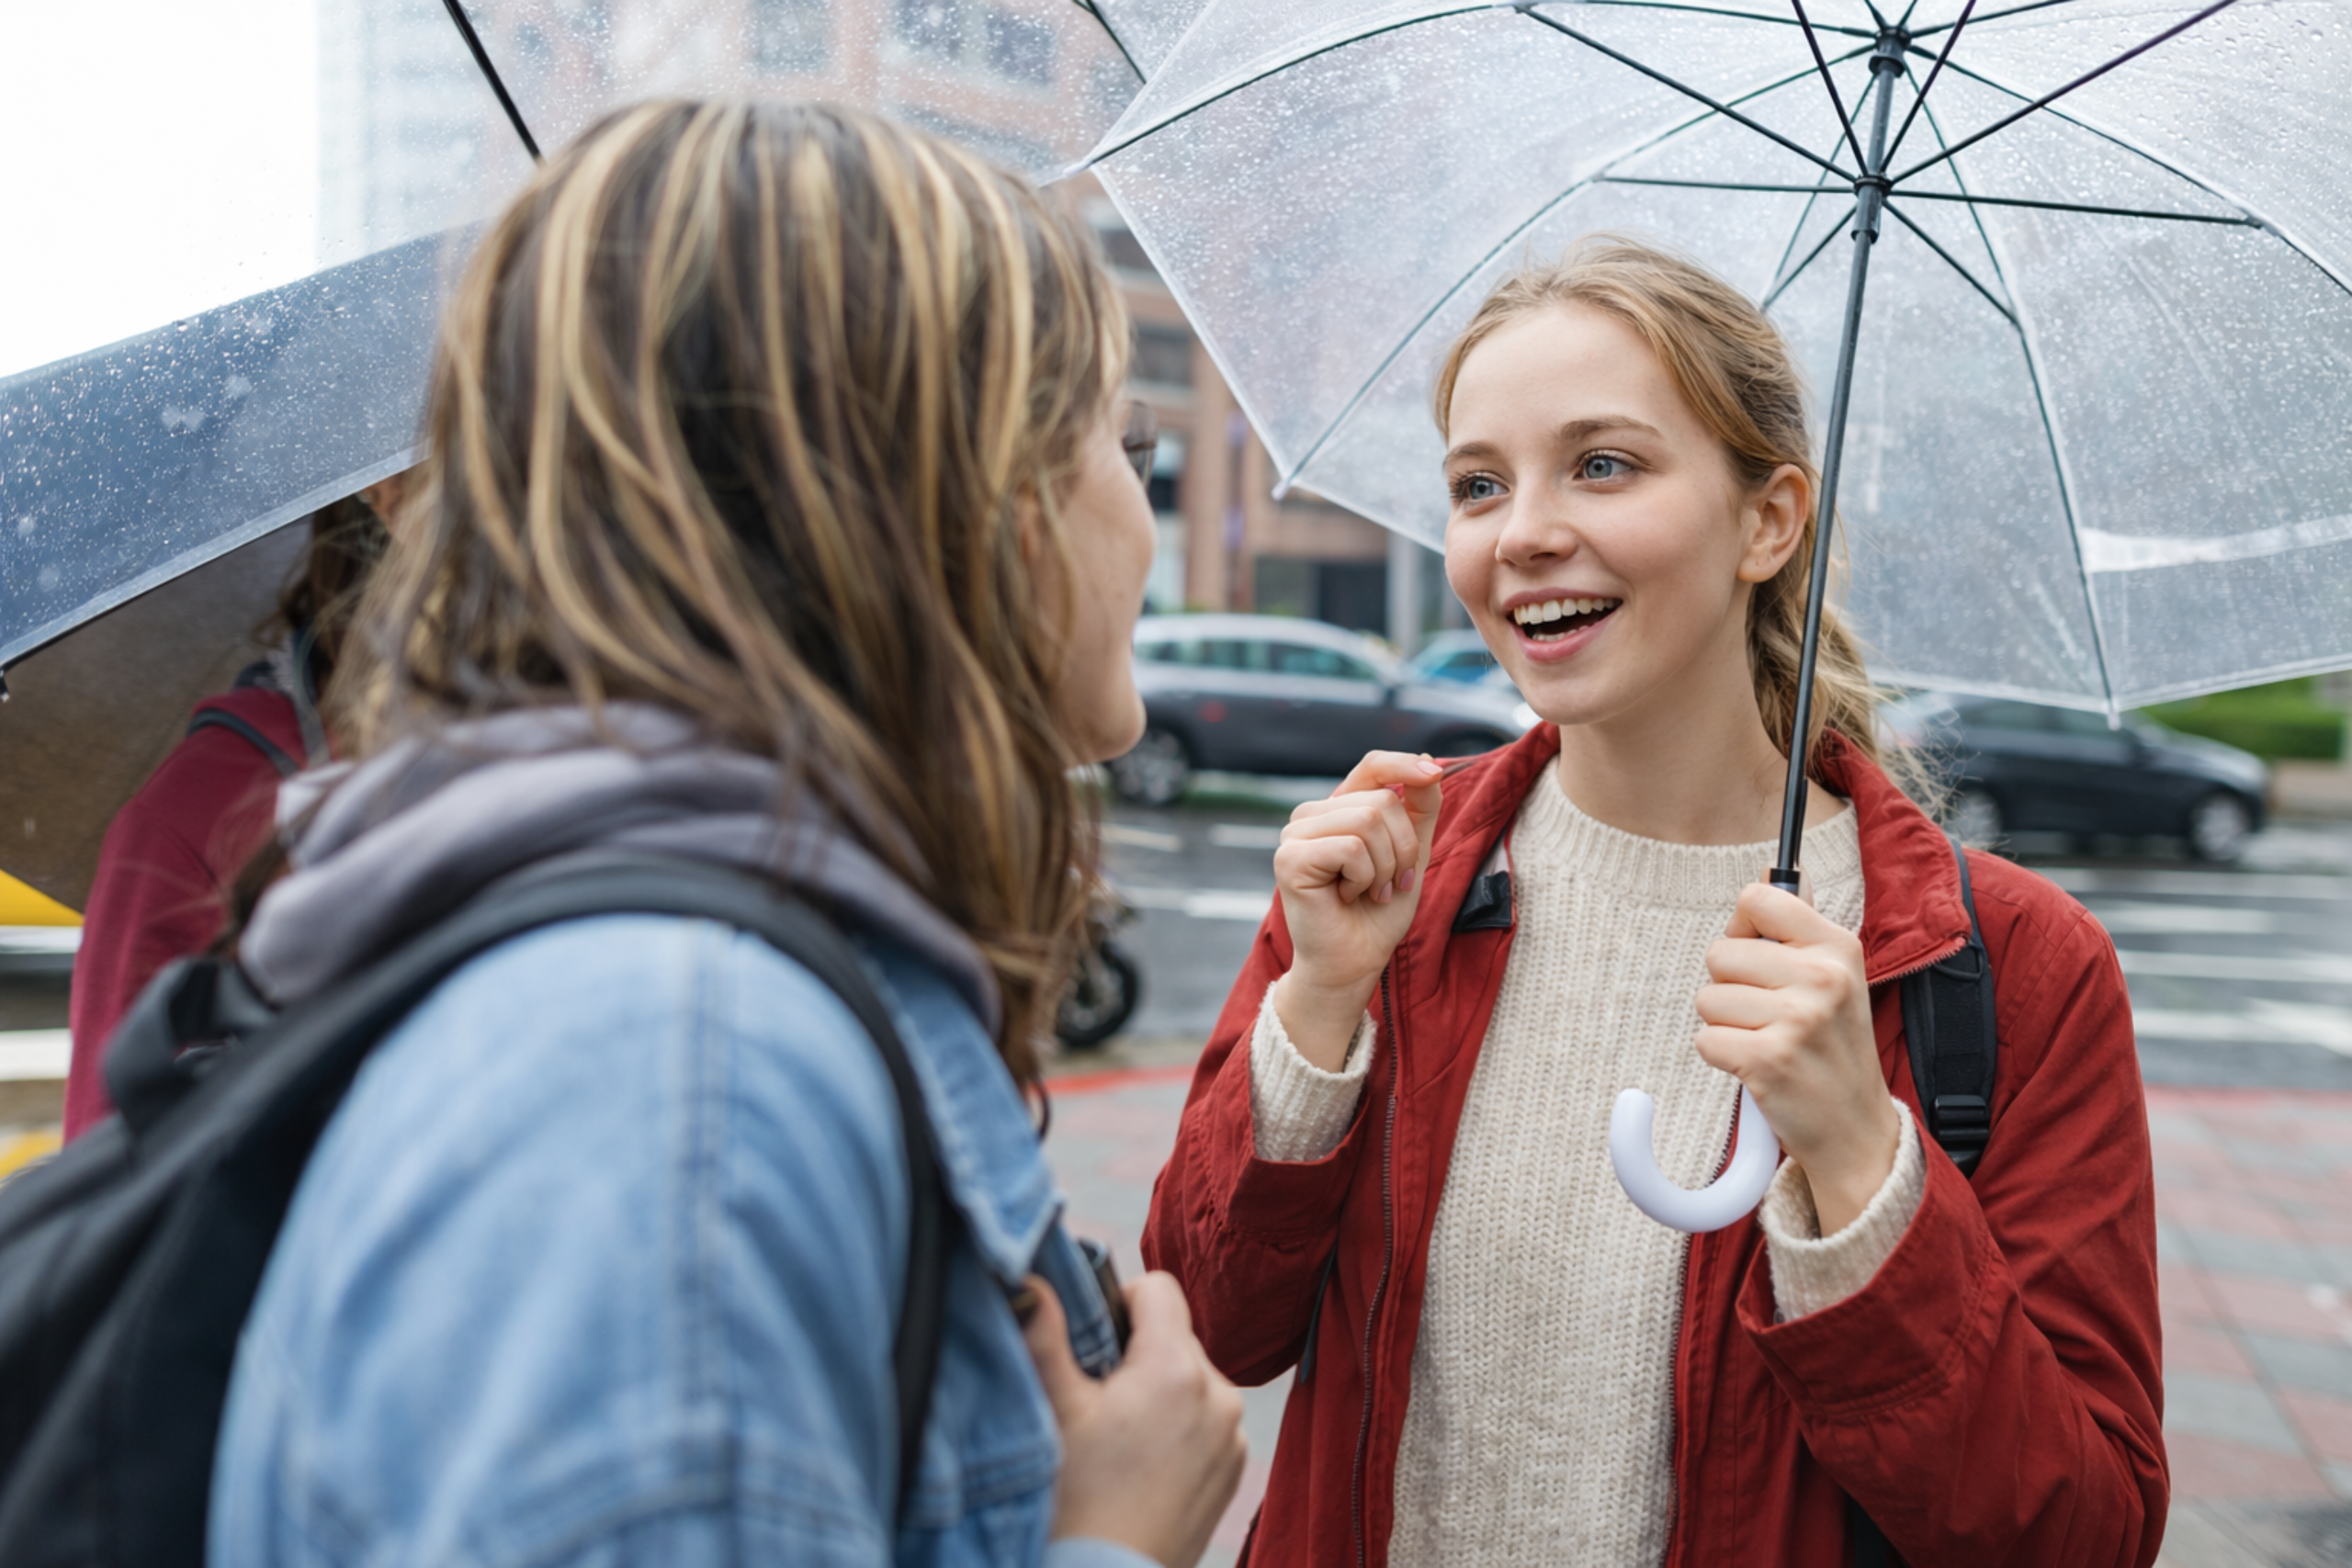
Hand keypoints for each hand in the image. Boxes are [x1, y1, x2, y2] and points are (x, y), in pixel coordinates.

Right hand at [1023, 1272, 1246, 1567]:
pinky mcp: (1234, 1468)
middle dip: (1136, 1352)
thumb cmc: (1077, 1500)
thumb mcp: (1056, 1408)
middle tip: (1097, 1397)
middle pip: (1175, 1335)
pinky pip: (1208, 1419)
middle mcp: (1220, 1394)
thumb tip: (1029, 1279)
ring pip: (1192, 1378)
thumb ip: (1045, 1333)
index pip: (1159, 1288)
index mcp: (1176, 1368)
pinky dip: (1180, 1426)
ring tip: (1120, 1437)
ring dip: (1160, 1389)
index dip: (1119, 1301)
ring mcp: (1233, 1435)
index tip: (1094, 1340)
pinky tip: (1144, 1463)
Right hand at [1267, 752, 1444, 1069]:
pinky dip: (1365, 878)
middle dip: (1403, 849)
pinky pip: (1351, 848)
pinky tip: (1347, 897)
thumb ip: (1420, 809)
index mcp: (1339, 809)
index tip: (1434, 772)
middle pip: (1382, 800)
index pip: (1372, 766)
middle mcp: (1312, 815)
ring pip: (1369, 820)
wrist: (1355, 962)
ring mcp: (1295, 834)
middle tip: (1390, 884)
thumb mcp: (1412, 854)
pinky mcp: (1289, 857)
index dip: (1405, 764)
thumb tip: (1431, 761)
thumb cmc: (1378, 913)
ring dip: (1385, 867)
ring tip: (1370, 892)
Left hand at [1692, 881, 1899, 1234]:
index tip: (1761, 960)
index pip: (1757, 898)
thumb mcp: (1834, 976)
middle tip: (1768, 1017)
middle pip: (1719, 953)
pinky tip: (1758, 1068)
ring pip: (1707, 998)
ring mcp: (1797, 1019)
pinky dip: (1721, 1058)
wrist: (1856, 1130)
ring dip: (1726, 1025)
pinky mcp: (1769, 1059)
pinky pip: (1705, 1039)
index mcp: (1837, 946)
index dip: (1743, 930)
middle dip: (1730, 987)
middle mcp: (1822, 977)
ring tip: (1767, 1042)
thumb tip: (1771, 869)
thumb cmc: (1833, 1047)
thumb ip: (1798, 925)